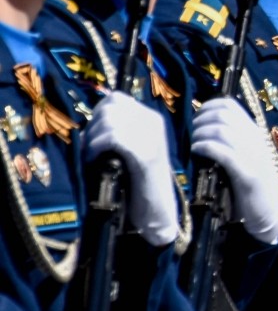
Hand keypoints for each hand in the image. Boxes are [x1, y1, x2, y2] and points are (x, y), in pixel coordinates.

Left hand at [83, 92, 177, 246]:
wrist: (156, 211)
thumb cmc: (136, 182)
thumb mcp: (128, 149)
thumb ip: (116, 131)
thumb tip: (89, 120)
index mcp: (152, 118)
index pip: (116, 99)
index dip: (97, 114)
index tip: (94, 136)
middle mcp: (154, 123)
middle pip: (109, 107)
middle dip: (92, 127)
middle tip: (90, 149)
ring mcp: (152, 138)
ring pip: (109, 121)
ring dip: (92, 139)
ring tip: (91, 156)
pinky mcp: (146, 155)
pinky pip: (113, 138)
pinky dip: (97, 148)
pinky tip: (95, 160)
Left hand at [191, 98, 277, 244]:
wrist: (268, 211)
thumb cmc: (249, 185)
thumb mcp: (243, 156)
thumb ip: (230, 141)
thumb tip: (203, 127)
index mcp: (253, 133)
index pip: (230, 105)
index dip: (208, 106)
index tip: (197, 118)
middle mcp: (255, 140)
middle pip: (223, 115)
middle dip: (201, 120)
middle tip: (193, 133)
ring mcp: (253, 156)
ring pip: (222, 131)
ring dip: (201, 134)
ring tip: (194, 144)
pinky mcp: (248, 175)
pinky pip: (223, 152)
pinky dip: (206, 147)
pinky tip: (197, 151)